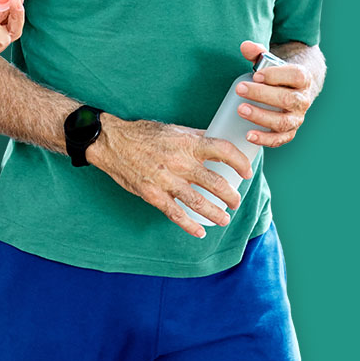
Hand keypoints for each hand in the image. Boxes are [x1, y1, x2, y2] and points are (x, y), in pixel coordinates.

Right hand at [88, 117, 252, 237]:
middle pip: (215, 182)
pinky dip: (189, 225)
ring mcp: (166, 180)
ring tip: (224, 218)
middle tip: (235, 201)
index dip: (240, 163)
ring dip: (216, 213)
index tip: (247, 172)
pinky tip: (199, 231)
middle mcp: (179, 162)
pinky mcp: (153, 194)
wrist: (112, 143)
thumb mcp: (172, 129)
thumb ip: (195, 136)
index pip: (223, 151)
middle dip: (231, 195)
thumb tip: (216, 139)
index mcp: (187, 143)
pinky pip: (175, 213)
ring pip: (199, 202)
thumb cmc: (142, 134)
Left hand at [235, 41, 315, 147]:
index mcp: (303, 79)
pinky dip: (265, 139)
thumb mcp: (269, 60)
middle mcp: (303, 100)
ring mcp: (297, 118)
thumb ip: (257, 52)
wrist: (290, 90)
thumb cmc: (276, 74)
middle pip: (287, 99)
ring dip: (261, 116)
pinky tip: (249, 135)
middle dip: (262, 95)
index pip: (295, 76)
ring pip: (283, 121)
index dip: (276, 76)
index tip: (256, 75)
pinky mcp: (289, 132)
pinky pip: (280, 139)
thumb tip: (245, 46)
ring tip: (241, 110)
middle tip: (240, 89)